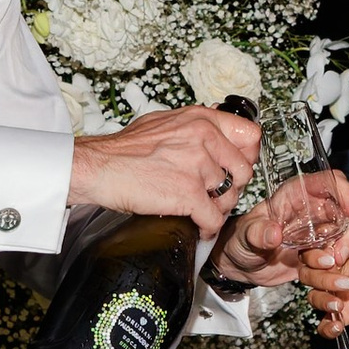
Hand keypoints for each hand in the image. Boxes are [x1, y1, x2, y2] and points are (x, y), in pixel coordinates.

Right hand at [66, 104, 260, 226]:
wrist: (98, 167)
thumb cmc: (124, 149)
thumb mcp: (165, 123)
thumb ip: (194, 128)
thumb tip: (214, 136)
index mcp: (201, 119)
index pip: (250, 136)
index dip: (247, 157)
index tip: (237, 168)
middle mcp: (203, 138)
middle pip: (243, 171)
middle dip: (232, 188)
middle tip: (217, 195)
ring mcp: (197, 166)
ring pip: (229, 197)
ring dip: (217, 209)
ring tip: (202, 211)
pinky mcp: (188, 194)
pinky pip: (214, 219)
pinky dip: (208, 229)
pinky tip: (199, 228)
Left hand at [215, 170, 348, 289]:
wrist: (243, 266)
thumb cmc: (240, 243)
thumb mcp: (245, 238)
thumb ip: (258, 234)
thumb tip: (274, 233)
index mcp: (296, 195)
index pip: (328, 183)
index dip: (344, 193)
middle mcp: (315, 207)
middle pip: (347, 206)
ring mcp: (324, 227)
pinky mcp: (329, 245)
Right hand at [302, 228, 348, 332]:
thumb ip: (343, 263)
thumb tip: (324, 270)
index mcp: (333, 250)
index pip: (310, 254)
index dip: (315, 258)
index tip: (329, 262)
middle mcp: (331, 270)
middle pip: (309, 277)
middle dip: (322, 281)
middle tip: (345, 283)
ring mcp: (337, 292)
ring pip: (314, 298)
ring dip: (323, 302)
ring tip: (340, 304)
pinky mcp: (346, 312)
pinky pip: (327, 323)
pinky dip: (328, 328)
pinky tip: (337, 326)